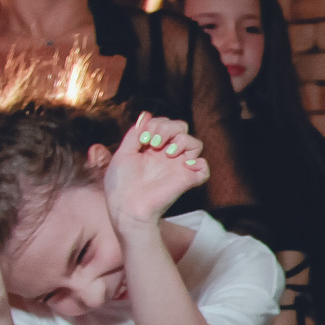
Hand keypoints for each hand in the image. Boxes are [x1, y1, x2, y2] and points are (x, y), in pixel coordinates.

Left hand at [103, 113, 206, 232]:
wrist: (127, 208)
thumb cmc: (120, 185)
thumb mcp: (123, 153)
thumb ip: (134, 134)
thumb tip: (146, 115)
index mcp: (152, 148)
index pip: (165, 124)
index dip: (157, 123)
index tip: (144, 137)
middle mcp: (167, 155)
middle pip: (182, 128)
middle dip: (168, 128)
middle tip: (154, 142)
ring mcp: (178, 167)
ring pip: (195, 143)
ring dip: (182, 141)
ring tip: (166, 153)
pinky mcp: (188, 180)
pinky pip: (204, 168)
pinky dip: (198, 163)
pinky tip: (182, 165)